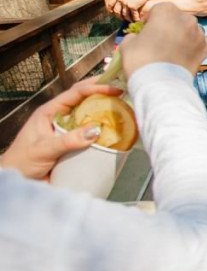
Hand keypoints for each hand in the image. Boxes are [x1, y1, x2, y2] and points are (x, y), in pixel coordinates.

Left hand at [0, 79, 122, 179]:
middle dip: (103, 95)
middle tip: (124, 93)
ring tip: (125, 112)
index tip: (115, 89)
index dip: (96, 88)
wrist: (18, 183)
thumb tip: (95, 129)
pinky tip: (116, 135)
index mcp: (49, 112)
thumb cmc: (21, 163)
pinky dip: (104, 133)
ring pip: (89, 118)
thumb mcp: (43, 150)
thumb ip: (67, 140)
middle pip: (85, 101)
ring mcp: (67, 132)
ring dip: (105, 114)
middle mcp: (60, 118)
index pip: (75, 93)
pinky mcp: (74, 145)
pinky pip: (91, 136)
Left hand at [113, 0, 152, 20]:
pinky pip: (133, 15)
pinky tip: (138, 20)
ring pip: (125, 14)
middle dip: (120, 16)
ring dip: (128, 18)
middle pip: (117, 11)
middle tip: (124, 19)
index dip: (111, 9)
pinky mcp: (132, 6)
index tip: (113, 13)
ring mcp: (125, 3)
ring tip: (132, 21)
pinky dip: (135, 18)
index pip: (111, 3)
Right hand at [119, 3, 206, 76]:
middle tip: (160, 40)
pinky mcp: (206, 48)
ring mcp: (198, 33)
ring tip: (176, 47)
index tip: (146, 31)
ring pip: (193, 28)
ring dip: (185, 34)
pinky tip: (191, 50)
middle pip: (177, 18)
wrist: (159, 83)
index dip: (151, 20)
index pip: (158, 10)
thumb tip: (139, 36)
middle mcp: (186, 19)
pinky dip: (200, 43)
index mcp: (166, 11)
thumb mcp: (128, 43)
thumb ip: (135, 34)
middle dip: (169, 26)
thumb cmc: (140, 59)